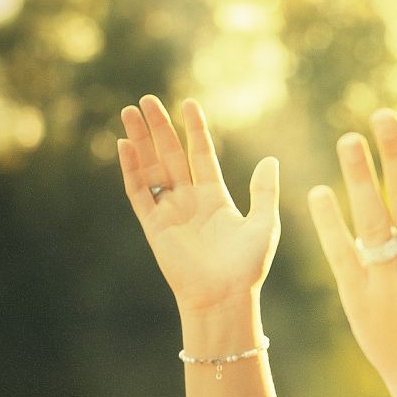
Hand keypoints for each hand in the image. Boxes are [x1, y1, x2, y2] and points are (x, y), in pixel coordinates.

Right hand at [117, 95, 279, 314]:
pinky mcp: (153, 225)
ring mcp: (170, 211)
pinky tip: (125, 145)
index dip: (196, 131)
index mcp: (216, 198)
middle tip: (147, 99)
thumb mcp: (265, 224)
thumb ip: (265, 192)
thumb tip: (271, 160)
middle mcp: (190, 201)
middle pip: (171, 156)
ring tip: (131, 111)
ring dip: (141, 140)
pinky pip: (138, 192)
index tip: (190, 104)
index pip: (202, 156)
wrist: (225, 297)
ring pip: (151, 168)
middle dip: (160, 128)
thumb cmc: (248, 267)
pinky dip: (131, 169)